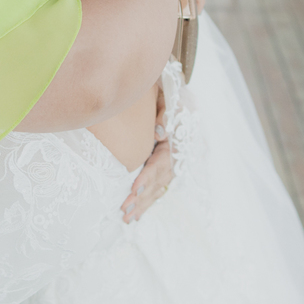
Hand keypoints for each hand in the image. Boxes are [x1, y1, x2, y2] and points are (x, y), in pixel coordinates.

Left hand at [122, 86, 172, 222]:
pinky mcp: (166, 166)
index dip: (149, 176)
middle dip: (142, 196)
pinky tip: (136, 214)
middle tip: (124, 209)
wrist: (171, 86)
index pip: (163, 161)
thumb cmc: (166, 88)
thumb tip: (159, 132)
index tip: (134, 188)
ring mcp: (174, 161)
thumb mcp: (167, 92)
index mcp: (179, 137)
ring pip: (159, 187)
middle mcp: (178, 153)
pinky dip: (148, 201)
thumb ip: (165, 110)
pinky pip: (158, 186)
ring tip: (126, 217)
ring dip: (143, 203)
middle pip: (160, 179)